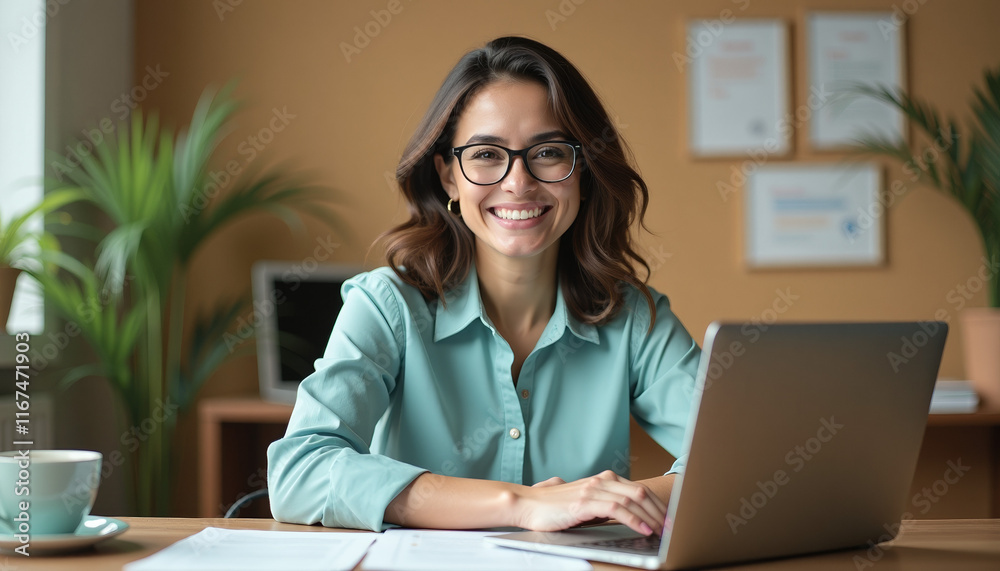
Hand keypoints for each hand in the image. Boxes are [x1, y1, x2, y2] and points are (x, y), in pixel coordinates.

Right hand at [515, 470, 666, 535]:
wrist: (528, 505)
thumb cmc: (555, 508)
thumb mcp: (586, 504)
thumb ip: (605, 505)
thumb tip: (628, 516)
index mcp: (604, 480)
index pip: (639, 490)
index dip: (658, 505)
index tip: (669, 520)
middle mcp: (601, 481)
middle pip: (641, 493)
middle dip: (660, 512)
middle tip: (672, 528)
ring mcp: (593, 490)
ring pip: (633, 500)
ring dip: (651, 518)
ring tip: (662, 532)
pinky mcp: (585, 502)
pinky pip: (617, 509)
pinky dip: (634, 520)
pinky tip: (643, 530)